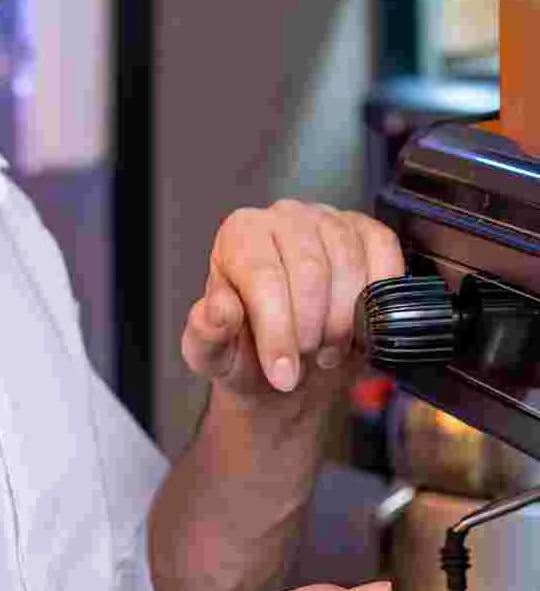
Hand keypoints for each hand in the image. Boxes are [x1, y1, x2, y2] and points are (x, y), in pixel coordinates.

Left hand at [181, 202, 403, 398]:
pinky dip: (379, 293)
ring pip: (348, 262)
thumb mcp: (213, 353)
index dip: (277, 331)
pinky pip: (383, 249)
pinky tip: (363, 323)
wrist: (287, 362)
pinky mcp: (365, 231)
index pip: (262, 277)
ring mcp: (327, 220)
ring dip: (344, 319)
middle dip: (310, 328)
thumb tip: (219, 311)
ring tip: (327, 349)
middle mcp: (282, 218)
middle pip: (309, 269)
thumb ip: (207, 333)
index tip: (282, 373)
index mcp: (238, 236)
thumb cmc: (246, 352)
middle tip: (306, 358)